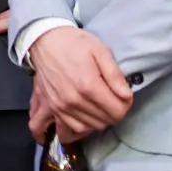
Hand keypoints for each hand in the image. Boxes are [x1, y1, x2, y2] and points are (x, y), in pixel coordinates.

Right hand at [26, 26, 134, 143]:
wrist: (45, 39)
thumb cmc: (74, 43)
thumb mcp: (101, 51)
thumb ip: (115, 75)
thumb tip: (126, 96)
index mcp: (89, 86)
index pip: (117, 111)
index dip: (125, 105)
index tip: (124, 97)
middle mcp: (73, 101)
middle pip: (103, 122)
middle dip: (113, 113)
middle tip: (112, 101)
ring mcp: (59, 107)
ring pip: (86, 129)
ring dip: (96, 122)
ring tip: (98, 110)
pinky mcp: (48, 108)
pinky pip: (61, 130)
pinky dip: (71, 131)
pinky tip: (76, 127)